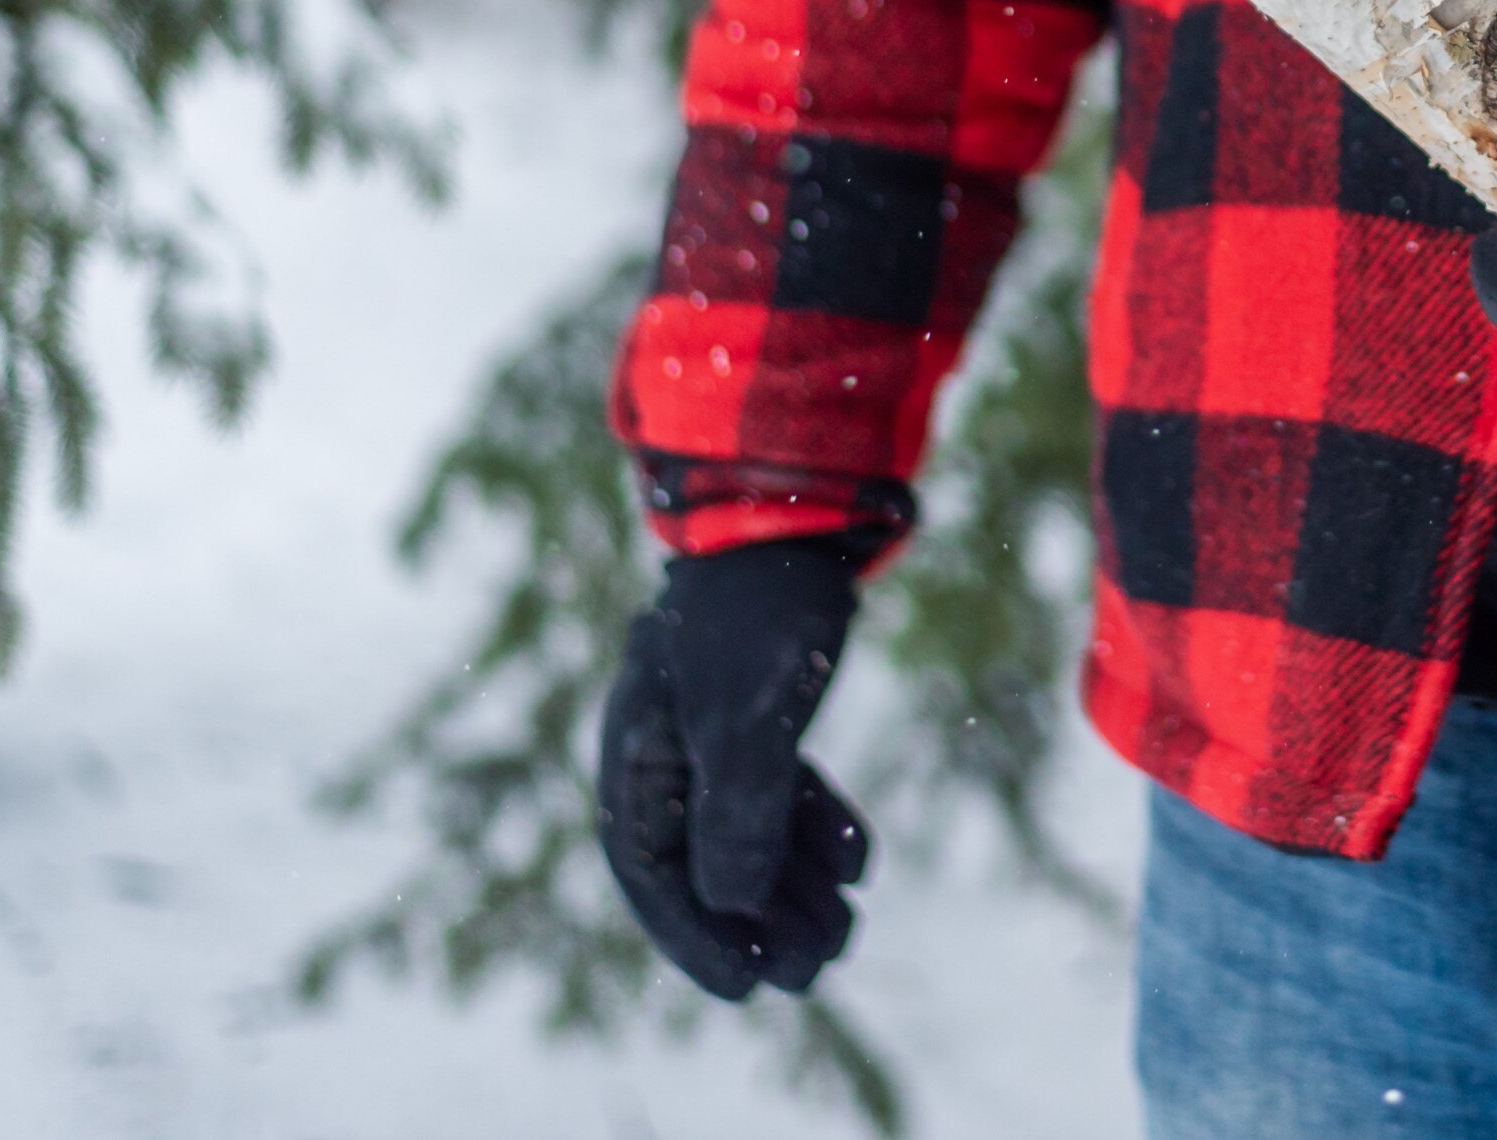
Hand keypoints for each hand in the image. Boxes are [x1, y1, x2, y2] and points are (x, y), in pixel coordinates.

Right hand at [597, 539, 871, 999]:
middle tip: (822, 968)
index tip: (749, 989)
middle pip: (703, 861)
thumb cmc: (757, 609)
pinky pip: (777, 785)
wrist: (797, 508)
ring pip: (745, 827)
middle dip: (760, 920)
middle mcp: (661, 746)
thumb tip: (727, 905)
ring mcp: (708, 723)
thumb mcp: (746, 715)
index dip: (696, 938)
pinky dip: (814, 823)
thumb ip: (735, 810)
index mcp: (635, 754)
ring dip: (794, 882)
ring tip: (849, 928)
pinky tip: (861, 859)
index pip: (653, 873)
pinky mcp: (757, 700)